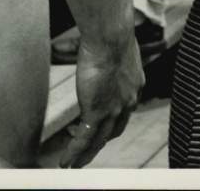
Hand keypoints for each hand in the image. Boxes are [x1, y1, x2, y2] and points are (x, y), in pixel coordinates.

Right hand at [60, 29, 143, 167]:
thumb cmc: (112, 36)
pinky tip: (65, 160)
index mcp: (134, 86)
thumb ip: (113, 62)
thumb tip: (102, 55)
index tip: (99, 125)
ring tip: (74, 164)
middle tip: (88, 151)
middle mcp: (128, 101)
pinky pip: (84, 139)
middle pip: (113, 131)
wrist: (111, 37)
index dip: (111, 122)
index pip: (123, 112)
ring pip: (98, 141)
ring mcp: (113, 109)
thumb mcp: (118, 52)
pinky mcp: (97, 112)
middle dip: (100, 143)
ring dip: (85, 155)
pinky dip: (74, 152)